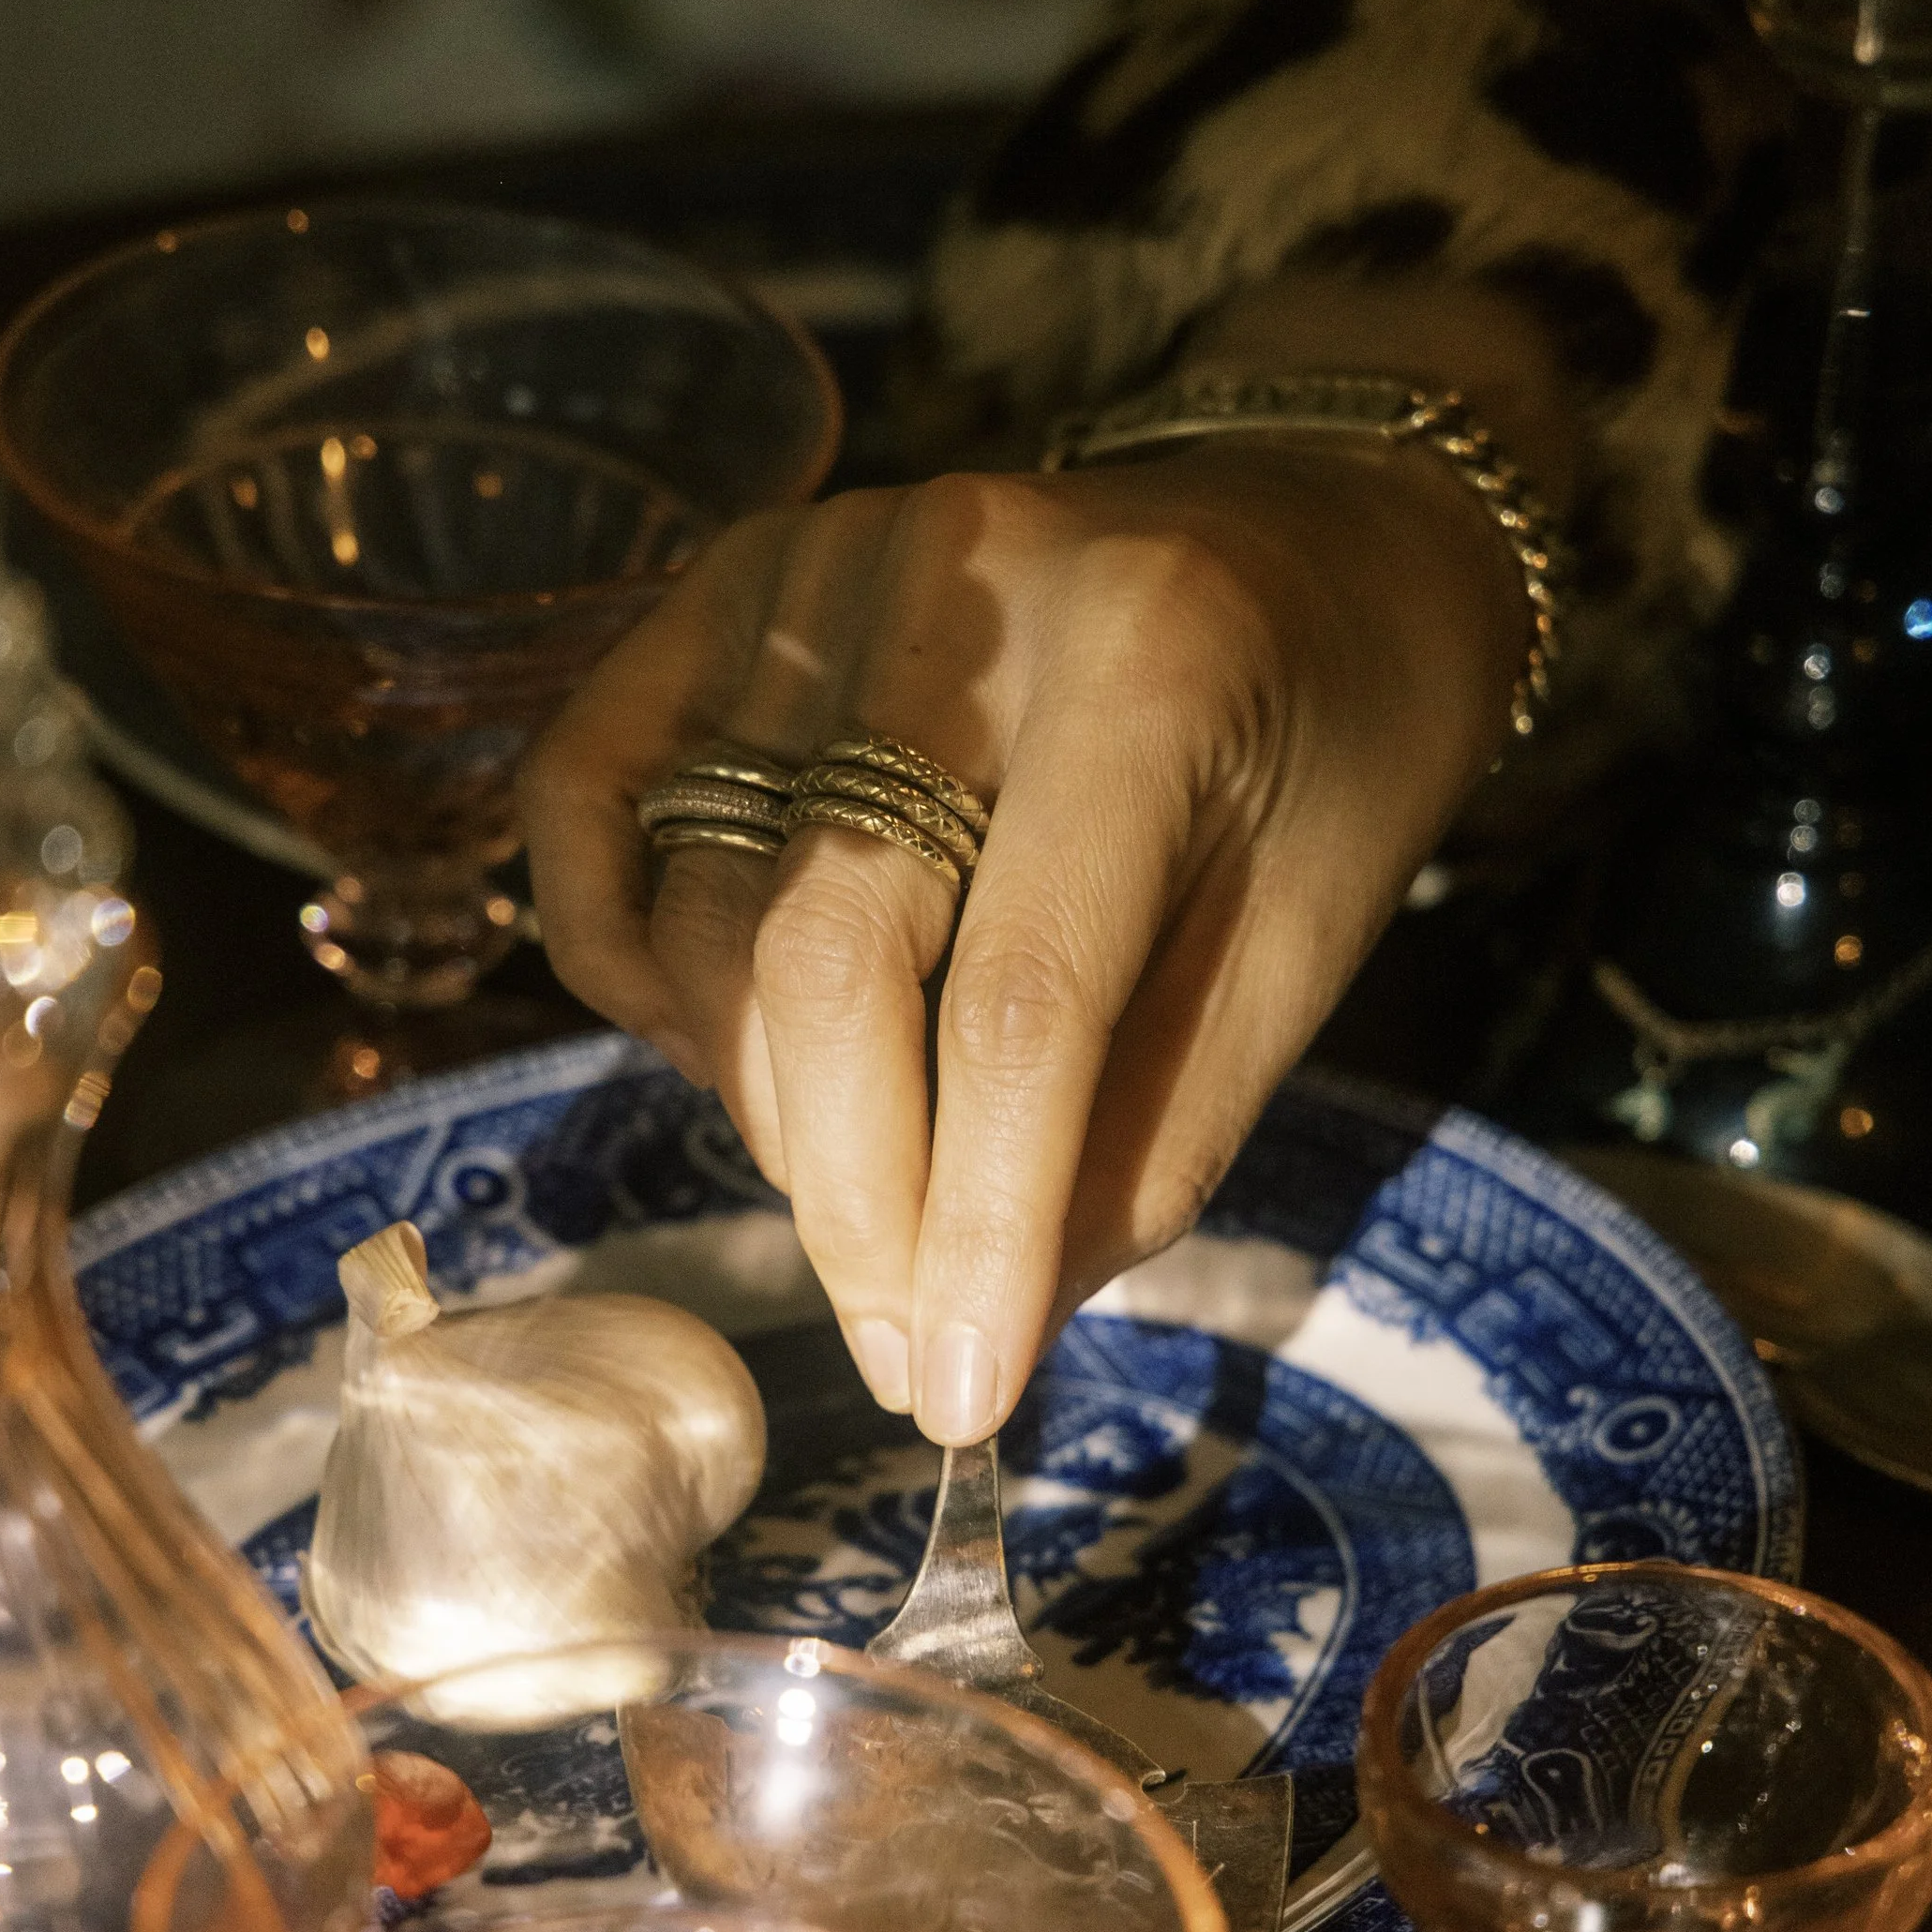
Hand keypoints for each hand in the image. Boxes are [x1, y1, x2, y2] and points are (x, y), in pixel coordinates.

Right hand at [521, 431, 1527, 1442]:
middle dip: (854, 1201)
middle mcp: (961, 580)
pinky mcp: (728, 581)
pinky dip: (621, 950)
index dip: (979, 1220)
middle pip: (827, 950)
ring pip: (708, 906)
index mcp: (1155, 658)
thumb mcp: (1308, 946)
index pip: (1025, 992)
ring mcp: (819, 564)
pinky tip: (724, 1044)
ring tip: (868, 1191)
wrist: (1318, 530)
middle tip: (907, 1351)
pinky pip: (593, 792)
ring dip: (763, 1110)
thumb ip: (1149, 1133)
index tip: (963, 1402)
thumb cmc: (1337, 749)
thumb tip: (982, 1326)